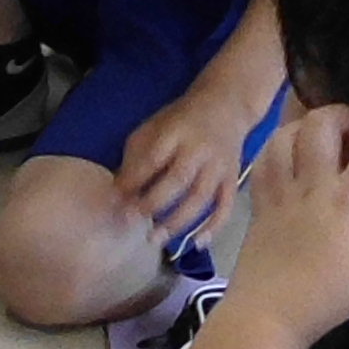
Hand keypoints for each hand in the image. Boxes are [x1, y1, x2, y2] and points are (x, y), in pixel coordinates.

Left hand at [113, 75, 270, 242]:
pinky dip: (214, 226)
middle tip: (130, 221)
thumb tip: (118, 193)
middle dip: (152, 203)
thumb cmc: (180, 121)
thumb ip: (137, 156)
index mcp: (176, 132)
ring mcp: (219, 166)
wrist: (226, 105)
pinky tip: (197, 244)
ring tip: (155, 239)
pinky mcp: (233, 178)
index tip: (115, 199)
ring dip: (178, 222)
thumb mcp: (153, 127)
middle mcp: (200, 149)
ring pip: (201, 198)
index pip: (153, 159)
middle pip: (178, 181)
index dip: (133, 181)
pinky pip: (226, 206)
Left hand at [220, 102, 348, 346]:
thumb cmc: (328, 300)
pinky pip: (263, 158)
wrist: (266, 317)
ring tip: (324, 141)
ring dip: (307, 127)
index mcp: (346, 205)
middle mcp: (311, 188)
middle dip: (345, 115)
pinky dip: (279, 146)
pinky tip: (294, 158)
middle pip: (321, 124)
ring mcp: (279, 192)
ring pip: (285, 134)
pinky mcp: (258, 201)